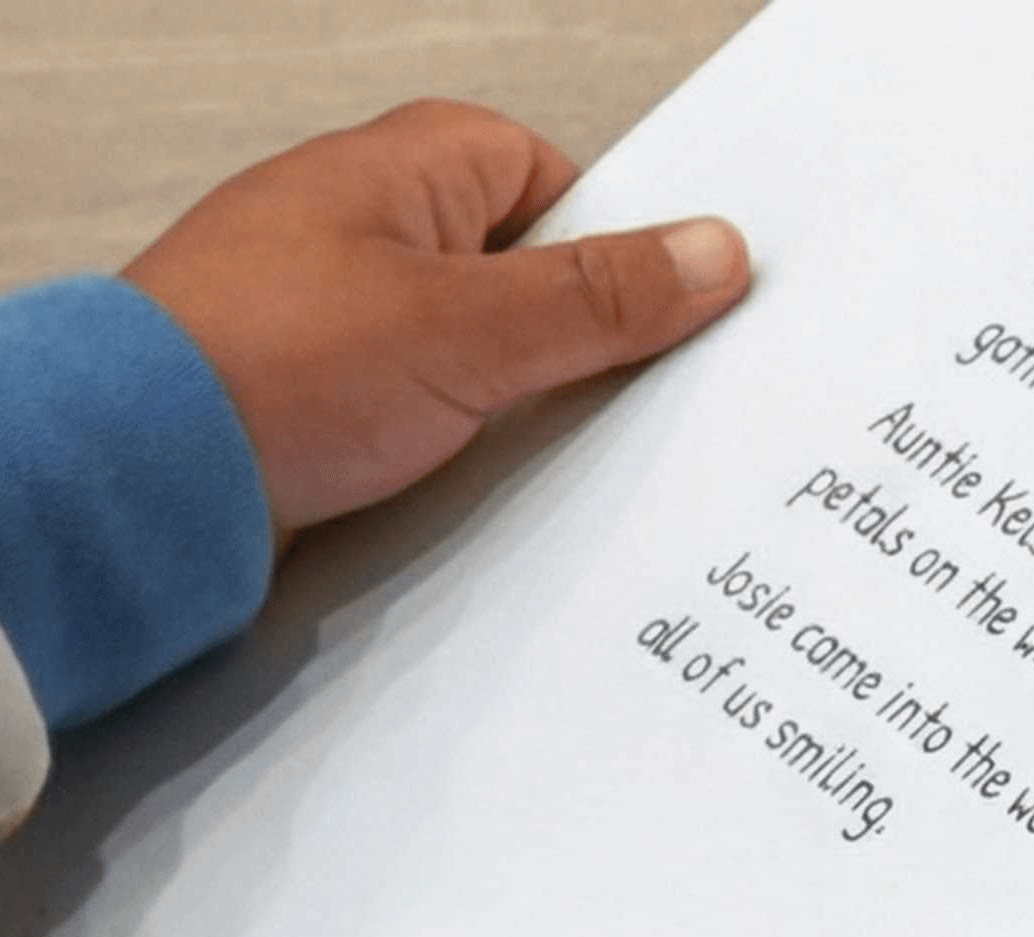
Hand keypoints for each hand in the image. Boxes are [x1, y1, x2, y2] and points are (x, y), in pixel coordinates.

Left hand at [125, 102, 749, 535]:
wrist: (138, 469)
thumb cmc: (267, 365)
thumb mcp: (472, 328)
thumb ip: (599, 296)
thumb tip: (708, 252)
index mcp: (397, 172)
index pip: (542, 170)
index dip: (611, 232)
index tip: (670, 296)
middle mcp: (362, 230)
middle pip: (517, 268)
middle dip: (575, 331)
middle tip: (621, 384)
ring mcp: (336, 316)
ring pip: (478, 350)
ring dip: (517, 401)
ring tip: (543, 445)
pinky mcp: (320, 399)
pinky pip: (428, 412)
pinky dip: (462, 447)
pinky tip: (479, 482)